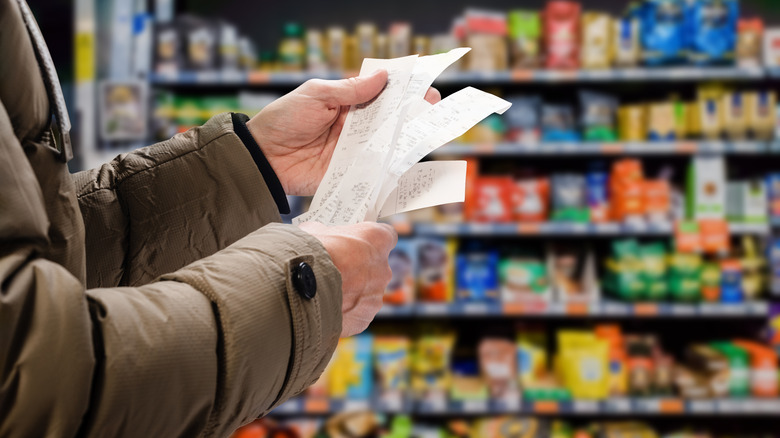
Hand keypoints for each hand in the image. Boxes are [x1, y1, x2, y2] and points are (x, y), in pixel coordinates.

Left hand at [247, 71, 441, 195]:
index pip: (381, 95)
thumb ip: (350, 90)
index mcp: (347, 103)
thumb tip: (383, 77)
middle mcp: (354, 127)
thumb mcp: (316, 95)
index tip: (424, 87)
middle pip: (389, 120)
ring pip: (387, 145)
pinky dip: (390, 169)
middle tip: (431, 109)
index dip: (402, 91)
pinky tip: (407, 164)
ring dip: (406, 141)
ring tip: (426, 134)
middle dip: (412, 114)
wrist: (263, 157)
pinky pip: (374, 171)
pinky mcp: (350, 173)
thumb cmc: (283, 120)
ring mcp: (354, 151)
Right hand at [298, 221, 396, 336]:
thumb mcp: (314, 231)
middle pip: (376, 268)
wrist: (296, 288)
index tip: (358, 243)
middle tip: (336, 269)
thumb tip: (319, 236)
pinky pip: (355, 314)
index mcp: (377, 240)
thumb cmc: (309, 253)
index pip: (386, 236)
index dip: (370, 240)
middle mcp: (383, 268)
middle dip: (358, 269)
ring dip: (350, 292)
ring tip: (326, 292)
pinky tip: (325, 308)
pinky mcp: (364, 319)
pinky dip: (343, 312)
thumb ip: (326, 233)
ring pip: (366, 293)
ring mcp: (375, 296)